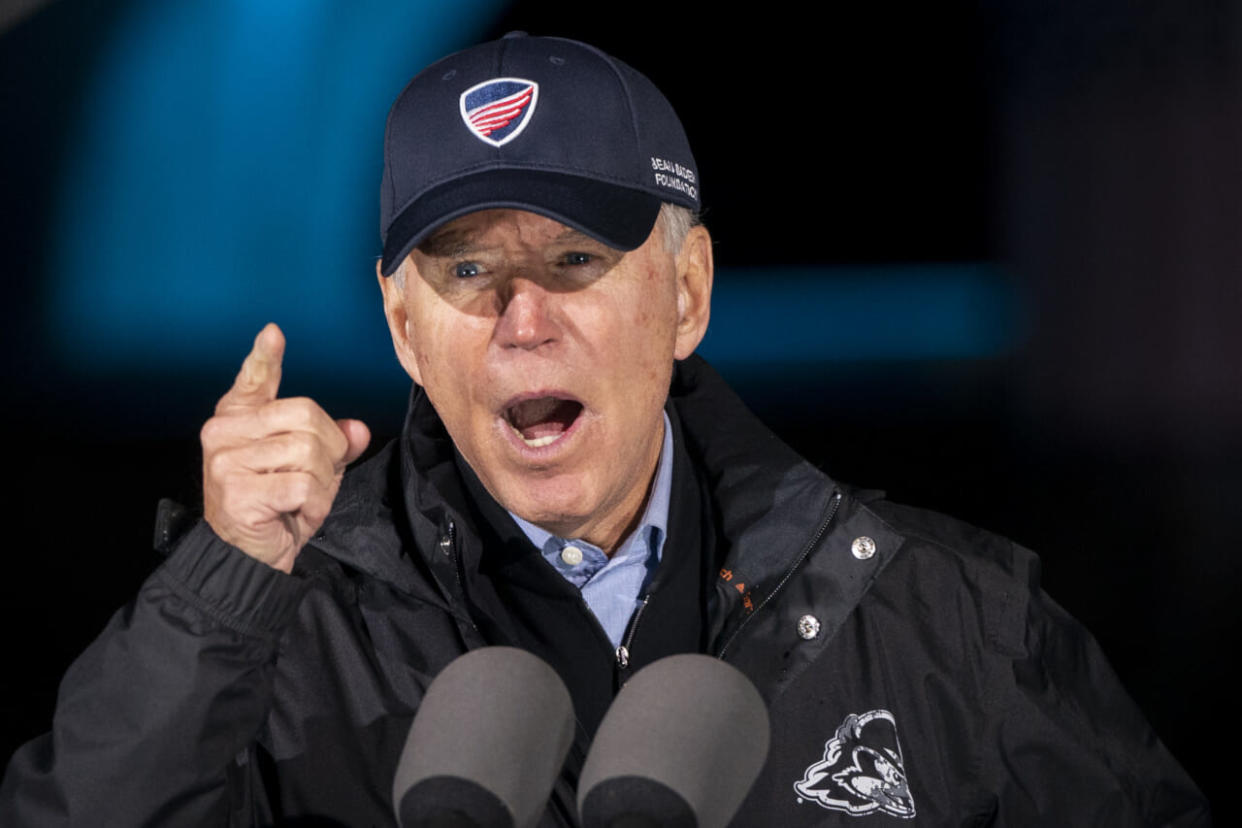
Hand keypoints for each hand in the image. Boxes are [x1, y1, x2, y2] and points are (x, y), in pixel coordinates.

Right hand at [201, 324, 369, 572]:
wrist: (247, 559)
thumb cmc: (277, 508)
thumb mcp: (310, 470)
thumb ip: (333, 444)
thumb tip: (358, 431)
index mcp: (236, 419)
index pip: (252, 381)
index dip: (264, 358)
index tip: (273, 334)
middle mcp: (223, 433)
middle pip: (306, 416)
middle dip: (329, 451)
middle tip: (315, 482)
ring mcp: (226, 462)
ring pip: (309, 452)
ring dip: (322, 484)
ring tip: (301, 501)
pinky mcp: (237, 492)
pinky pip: (304, 485)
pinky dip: (313, 506)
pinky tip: (294, 516)